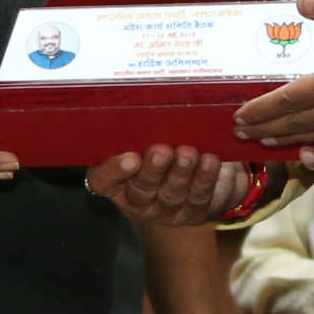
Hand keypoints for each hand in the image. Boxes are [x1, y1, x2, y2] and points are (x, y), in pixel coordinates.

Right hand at [91, 143, 251, 224]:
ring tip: (188, 152)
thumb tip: (141, 101)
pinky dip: (205, 178)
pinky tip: (210, 161)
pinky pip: (198, 197)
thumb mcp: (147, 135)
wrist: (204, 167)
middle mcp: (138, 199)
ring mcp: (166, 210)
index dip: (112, 171)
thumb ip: (140, 128)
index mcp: (116, 180)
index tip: (129, 157)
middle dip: (153, 169)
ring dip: (181, 172)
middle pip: (141, 189)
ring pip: (171, 194)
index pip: (103, 180)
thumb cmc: (166, 143)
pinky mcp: (194, 212)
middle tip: (162, 150)